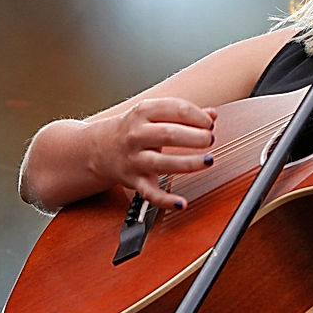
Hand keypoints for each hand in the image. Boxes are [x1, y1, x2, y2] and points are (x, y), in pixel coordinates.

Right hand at [92, 97, 217, 209]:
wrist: (100, 148)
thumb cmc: (135, 129)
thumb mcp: (154, 113)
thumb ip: (183, 113)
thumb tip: (212, 114)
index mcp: (144, 112)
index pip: (175, 109)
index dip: (198, 116)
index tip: (210, 123)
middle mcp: (137, 135)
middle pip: (169, 134)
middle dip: (194, 137)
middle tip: (210, 139)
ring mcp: (135, 159)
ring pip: (162, 162)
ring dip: (189, 163)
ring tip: (208, 160)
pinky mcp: (134, 180)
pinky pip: (150, 193)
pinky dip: (165, 200)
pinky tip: (181, 203)